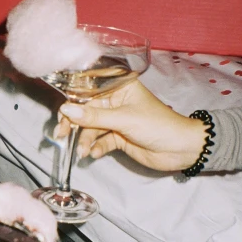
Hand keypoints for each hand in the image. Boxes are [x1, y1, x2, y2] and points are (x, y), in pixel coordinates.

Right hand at [55, 80, 206, 171]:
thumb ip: (93, 116)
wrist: (181, 149)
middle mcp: (115, 101)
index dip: (72, 101)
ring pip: (91, 128)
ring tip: (81, 152)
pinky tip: (94, 154)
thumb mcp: (124, 119)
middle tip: (61, 136)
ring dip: (84, 140)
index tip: (60, 115)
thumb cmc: (157, 125)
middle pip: (86, 111)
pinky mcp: (118, 137)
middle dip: (73, 124)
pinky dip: (95, 147)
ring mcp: (116, 120)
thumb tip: (65, 110)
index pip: (89, 90)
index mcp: (119, 87)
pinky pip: (99, 140)